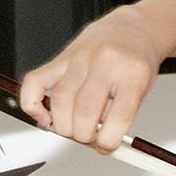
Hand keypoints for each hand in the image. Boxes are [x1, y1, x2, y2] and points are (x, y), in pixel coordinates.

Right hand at [19, 7, 163, 151]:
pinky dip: (33, 104)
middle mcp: (105, 63)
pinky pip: (35, 81)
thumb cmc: (136, 61)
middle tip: (88, 137)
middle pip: (84, 110)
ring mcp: (80, 58)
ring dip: (63, 125)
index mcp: (132, 73)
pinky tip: (44, 116)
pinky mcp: (60, 57)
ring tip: (72, 129)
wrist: (131, 29)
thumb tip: (101, 143)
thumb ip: (123, 116)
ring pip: (60, 100)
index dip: (108, 141)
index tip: (106, 146)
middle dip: (83, 135)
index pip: (118, 117)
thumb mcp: (142, 89)